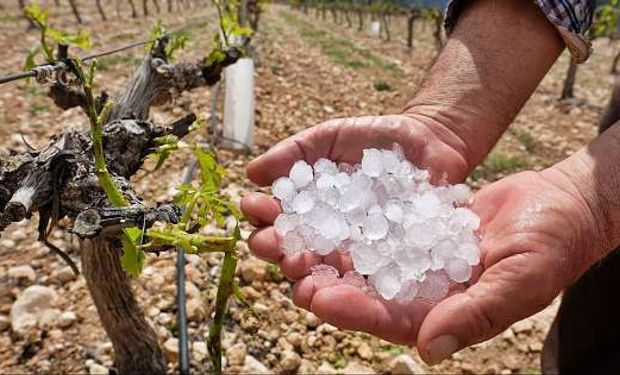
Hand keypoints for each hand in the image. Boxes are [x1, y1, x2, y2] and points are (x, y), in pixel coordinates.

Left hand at [244, 130, 604, 363]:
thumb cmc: (551, 246)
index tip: (315, 298)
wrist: (560, 206)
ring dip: (326, 248)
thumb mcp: (519, 280)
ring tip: (289, 236)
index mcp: (445, 313)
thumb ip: (476, 313)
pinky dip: (349, 218)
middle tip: (286, 265)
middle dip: (324, 280)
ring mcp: (417, 258)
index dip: (352, 311)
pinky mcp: (414, 228)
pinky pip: (376, 225)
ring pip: (364, 257)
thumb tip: (429, 348)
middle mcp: (424, 290)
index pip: (390, 319)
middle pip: (366, 290)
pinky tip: (320, 205)